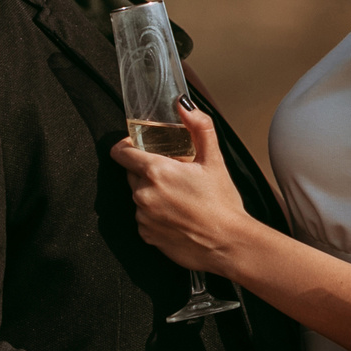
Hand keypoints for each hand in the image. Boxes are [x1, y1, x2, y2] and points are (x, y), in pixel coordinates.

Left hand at [111, 99, 252, 274]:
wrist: (228, 245)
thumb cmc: (222, 204)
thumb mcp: (214, 160)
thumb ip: (199, 127)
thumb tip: (183, 105)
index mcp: (156, 172)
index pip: (121, 152)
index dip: (128, 146)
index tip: (139, 146)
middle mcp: (144, 194)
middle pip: (132, 174)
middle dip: (148, 171)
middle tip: (175, 175)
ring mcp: (143, 217)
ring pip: (139, 196)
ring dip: (152, 193)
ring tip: (180, 198)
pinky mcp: (147, 236)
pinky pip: (144, 218)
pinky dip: (155, 214)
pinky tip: (177, 215)